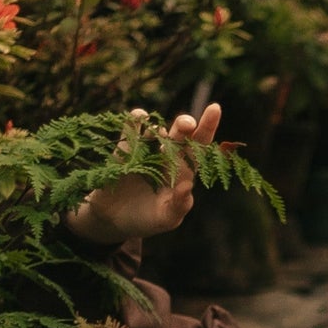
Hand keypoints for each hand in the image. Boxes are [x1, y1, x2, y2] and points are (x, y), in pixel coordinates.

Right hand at [65, 104, 222, 245]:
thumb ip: (179, 205)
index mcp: (183, 172)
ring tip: (159, 135)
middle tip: (187, 124)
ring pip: (156, 128)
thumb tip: (187, 187)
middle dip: (184, 125)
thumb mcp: (166, 219)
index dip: (207, 128)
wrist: (113, 219)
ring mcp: (146, 149)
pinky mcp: (125, 148)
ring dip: (158, 126)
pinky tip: (139, 119)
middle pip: (180, 134)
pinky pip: (132, 128)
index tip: (215, 108)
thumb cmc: (146, 220)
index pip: (199, 148)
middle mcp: (167, 156)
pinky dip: (136, 120)